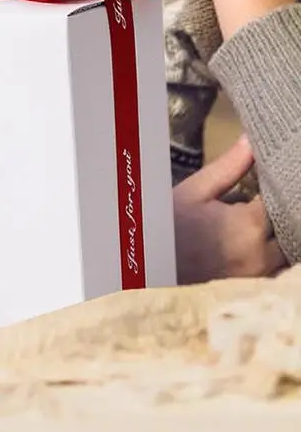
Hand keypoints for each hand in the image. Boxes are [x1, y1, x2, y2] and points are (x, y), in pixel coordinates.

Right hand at [173, 137, 286, 283]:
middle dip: (274, 215)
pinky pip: (275, 271)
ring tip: (245, 228)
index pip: (281, 199)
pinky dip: (269, 258)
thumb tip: (251, 141)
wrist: (145, 269)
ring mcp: (260, 276)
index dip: (271, 189)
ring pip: (284, 251)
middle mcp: (264, 253)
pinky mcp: (254, 290)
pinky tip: (247, 248)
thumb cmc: (166, 227)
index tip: (259, 184)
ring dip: (274, 237)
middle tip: (252, 205)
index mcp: (251, 224)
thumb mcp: (193, 192)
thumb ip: (228, 167)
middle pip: (287, 227)